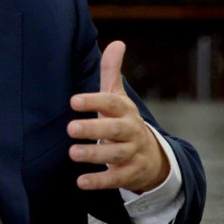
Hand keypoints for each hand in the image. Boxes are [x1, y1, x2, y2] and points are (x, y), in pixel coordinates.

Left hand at [67, 41, 169, 192]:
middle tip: (70, 129)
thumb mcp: (118, 97)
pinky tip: (81, 182)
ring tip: (73, 153)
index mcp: (124, 110)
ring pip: (115, 155)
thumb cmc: (124, 121)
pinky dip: (99, 181)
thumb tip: (117, 42)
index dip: (94, 101)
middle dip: (93, 129)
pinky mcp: (130, 175)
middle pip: (114, 130)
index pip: (111, 103)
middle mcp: (130, 131)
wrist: (153, 156)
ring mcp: (132, 154)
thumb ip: (112, 72)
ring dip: (94, 155)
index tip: (73, 101)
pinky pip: (116, 180)